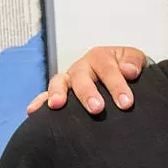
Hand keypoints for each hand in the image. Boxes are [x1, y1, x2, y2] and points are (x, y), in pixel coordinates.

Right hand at [26, 47, 146, 114]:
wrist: (122, 73)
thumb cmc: (126, 67)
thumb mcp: (134, 59)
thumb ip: (133, 62)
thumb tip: (129, 70)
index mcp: (100, 57)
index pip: (108, 70)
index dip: (117, 86)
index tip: (126, 103)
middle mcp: (82, 67)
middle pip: (81, 77)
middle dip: (88, 92)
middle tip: (97, 108)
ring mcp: (69, 80)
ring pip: (60, 82)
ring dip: (58, 93)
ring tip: (57, 105)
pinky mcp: (61, 92)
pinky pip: (46, 95)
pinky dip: (39, 101)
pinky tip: (32, 111)